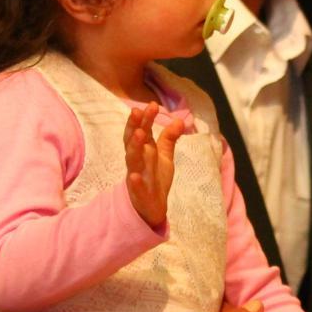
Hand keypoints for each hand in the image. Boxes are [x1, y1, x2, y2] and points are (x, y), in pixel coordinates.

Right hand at [124, 103, 183, 227]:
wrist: (151, 207)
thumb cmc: (155, 178)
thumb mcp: (164, 156)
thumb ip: (169, 138)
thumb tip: (179, 120)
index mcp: (143, 150)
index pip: (143, 130)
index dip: (146, 118)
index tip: (152, 104)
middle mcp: (138, 160)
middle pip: (133, 141)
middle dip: (134, 126)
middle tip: (137, 111)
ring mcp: (136, 175)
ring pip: (132, 160)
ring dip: (134, 147)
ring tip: (139, 134)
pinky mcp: (139, 192)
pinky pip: (135, 186)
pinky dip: (134, 181)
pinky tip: (133, 175)